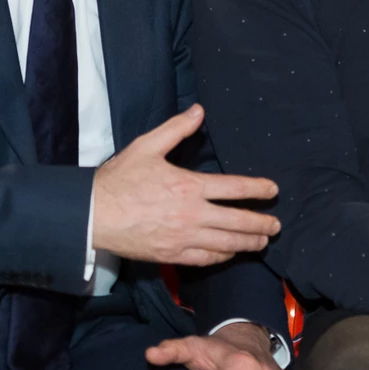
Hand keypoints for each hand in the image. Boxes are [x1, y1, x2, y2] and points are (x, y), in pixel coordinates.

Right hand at [91, 105, 280, 265]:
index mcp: (189, 186)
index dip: (259, 189)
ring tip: (262, 241)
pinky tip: (231, 253)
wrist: (92, 215)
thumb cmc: (119, 180)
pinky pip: (205, 259)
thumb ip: (176, 129)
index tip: (273, 191)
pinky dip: (223, 256)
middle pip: (238, 221)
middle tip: (276, 226)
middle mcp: (192, 214)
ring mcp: (183, 237)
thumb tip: (198, 111)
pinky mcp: (171, 255)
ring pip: (226, 244)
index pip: (235, 188)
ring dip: (248, 242)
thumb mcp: (147, 146)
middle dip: (261, 224)